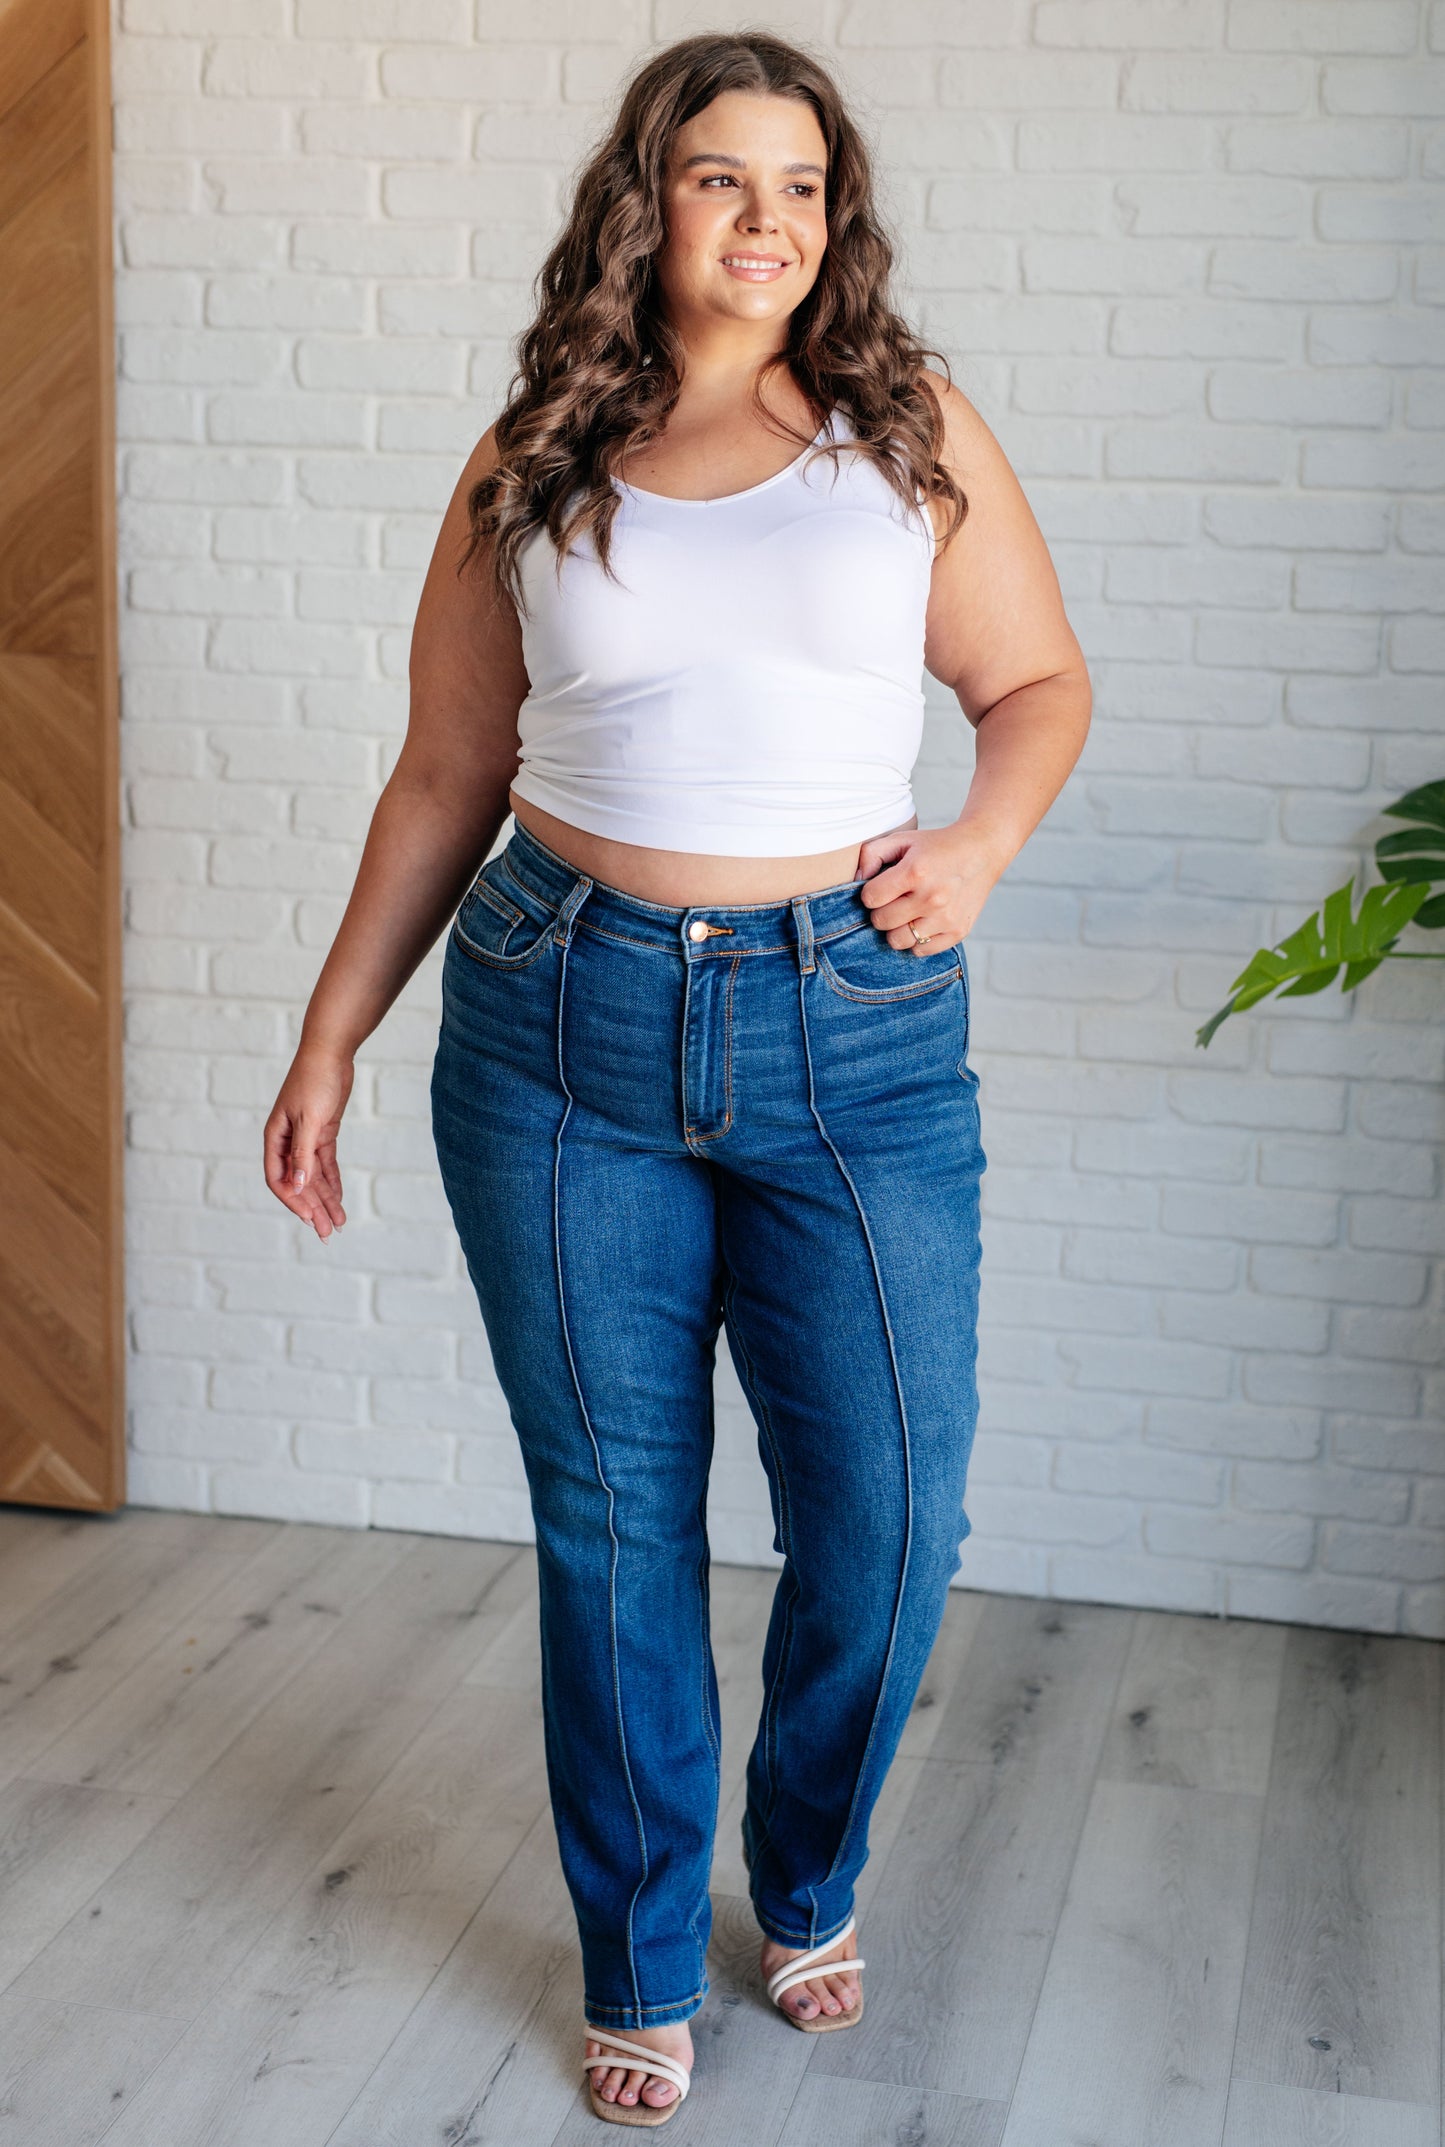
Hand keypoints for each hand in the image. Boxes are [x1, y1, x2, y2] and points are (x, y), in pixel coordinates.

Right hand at [264, 1043, 353, 1239]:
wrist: (330, 1054)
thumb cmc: (314, 1081)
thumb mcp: (309, 1120)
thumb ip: (303, 1154)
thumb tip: (297, 1186)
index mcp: (275, 1138)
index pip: (279, 1179)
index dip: (294, 1201)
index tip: (311, 1220)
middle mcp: (287, 1142)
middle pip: (298, 1184)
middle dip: (313, 1208)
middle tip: (328, 1232)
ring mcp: (305, 1138)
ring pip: (313, 1178)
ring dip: (325, 1200)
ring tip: (339, 1223)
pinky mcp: (323, 1133)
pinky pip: (325, 1165)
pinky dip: (332, 1182)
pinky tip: (338, 1199)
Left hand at [855, 821, 1002, 953]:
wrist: (982, 851)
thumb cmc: (936, 846)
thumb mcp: (903, 839)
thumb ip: (871, 854)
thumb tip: (856, 879)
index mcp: (915, 872)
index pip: (870, 898)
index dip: (871, 893)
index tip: (882, 887)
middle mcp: (932, 897)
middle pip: (881, 922)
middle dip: (881, 911)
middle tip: (893, 900)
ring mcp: (946, 918)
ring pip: (898, 941)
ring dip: (897, 928)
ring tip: (906, 913)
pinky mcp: (958, 931)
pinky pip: (921, 950)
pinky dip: (916, 940)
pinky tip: (921, 922)